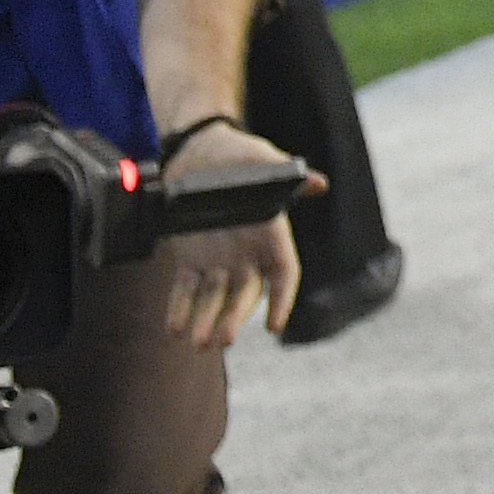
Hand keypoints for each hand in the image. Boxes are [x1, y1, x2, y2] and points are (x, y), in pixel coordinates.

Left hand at [159, 128, 311, 350]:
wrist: (199, 152)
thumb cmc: (237, 155)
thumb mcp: (261, 160)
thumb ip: (284, 175)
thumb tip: (318, 183)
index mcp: (270, 233)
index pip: (283, 273)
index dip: (281, 300)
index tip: (274, 325)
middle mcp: (248, 253)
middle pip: (246, 293)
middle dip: (235, 317)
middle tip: (224, 339)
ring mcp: (219, 260)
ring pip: (215, 299)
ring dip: (207, 321)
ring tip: (197, 342)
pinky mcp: (191, 261)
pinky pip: (186, 290)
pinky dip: (180, 310)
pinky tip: (174, 328)